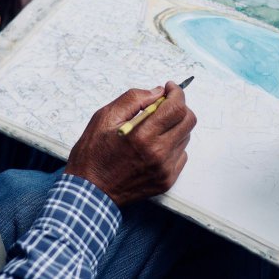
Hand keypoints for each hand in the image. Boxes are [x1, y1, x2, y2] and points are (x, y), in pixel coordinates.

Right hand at [64, 81, 196, 206]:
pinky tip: (154, 145)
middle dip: (179, 107)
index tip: (170, 88)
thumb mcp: (105, 118)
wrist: (90, 191)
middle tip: (164, 105)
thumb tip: (158, 92)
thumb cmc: (93, 154)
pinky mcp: (166, 181)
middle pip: (188, 121)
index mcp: (142, 136)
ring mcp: (164, 169)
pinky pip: (181, 155)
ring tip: (154, 128)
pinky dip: (172, 145)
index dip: (176, 92)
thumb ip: (133, 99)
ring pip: (185, 137)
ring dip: (175, 126)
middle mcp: (158, 154)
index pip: (176, 108)